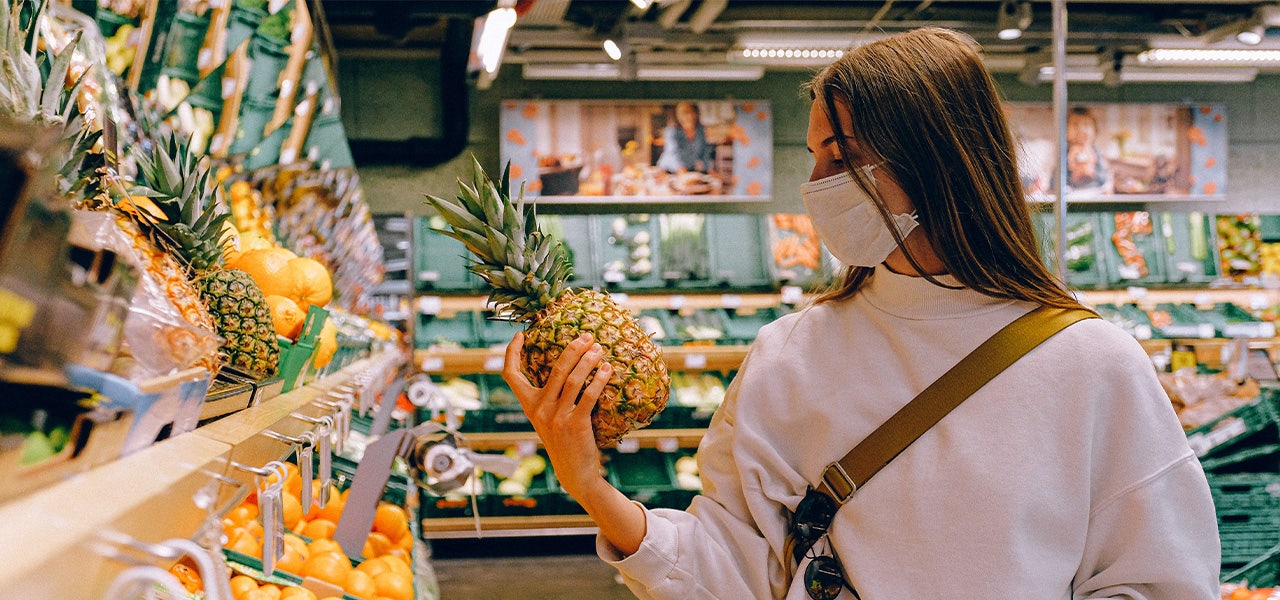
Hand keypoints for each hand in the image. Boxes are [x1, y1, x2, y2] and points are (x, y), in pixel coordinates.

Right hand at [503, 332, 613, 498]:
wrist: (574, 473)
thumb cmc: (565, 441)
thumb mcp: (549, 419)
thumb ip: (550, 398)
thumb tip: (566, 367)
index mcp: (529, 406)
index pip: (511, 376)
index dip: (511, 353)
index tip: (519, 335)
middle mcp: (539, 410)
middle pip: (554, 368)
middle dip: (572, 349)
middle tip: (587, 337)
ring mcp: (556, 417)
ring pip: (572, 379)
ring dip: (588, 360)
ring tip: (599, 349)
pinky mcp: (574, 424)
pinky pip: (588, 395)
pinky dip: (598, 379)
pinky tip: (607, 370)